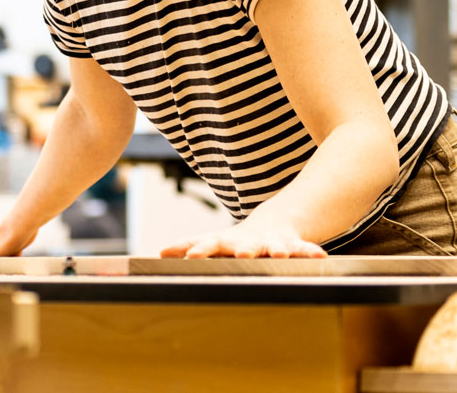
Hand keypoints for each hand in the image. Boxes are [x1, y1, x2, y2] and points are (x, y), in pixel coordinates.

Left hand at [160, 220, 326, 258]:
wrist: (272, 223)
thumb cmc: (237, 240)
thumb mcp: (214, 241)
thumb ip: (188, 245)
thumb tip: (159, 252)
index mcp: (228, 241)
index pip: (209, 243)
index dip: (200, 248)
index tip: (189, 255)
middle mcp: (249, 241)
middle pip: (243, 244)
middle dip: (241, 249)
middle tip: (240, 254)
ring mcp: (270, 242)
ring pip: (274, 246)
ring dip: (276, 250)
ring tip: (279, 254)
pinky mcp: (291, 244)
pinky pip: (303, 248)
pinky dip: (310, 252)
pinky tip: (320, 257)